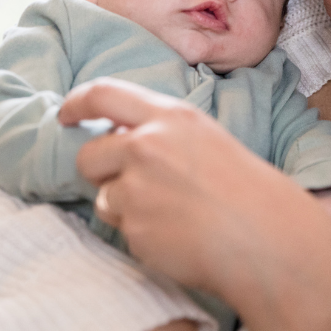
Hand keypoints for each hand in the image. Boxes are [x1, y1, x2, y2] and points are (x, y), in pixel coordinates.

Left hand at [61, 78, 330, 330]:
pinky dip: (143, 234)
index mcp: (170, 117)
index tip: (66, 115)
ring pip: (103, 197)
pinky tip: (177, 235)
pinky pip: (122, 229)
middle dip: (99, 171)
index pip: (103, 94)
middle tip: (131, 185)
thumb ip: (160, 134)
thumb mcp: (204, 138)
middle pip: (89, 155)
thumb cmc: (243, 189)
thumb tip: (117, 141)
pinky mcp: (135, 228)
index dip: (76, 103)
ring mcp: (138, 188)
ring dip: (126, 208)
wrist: (264, 236)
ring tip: (172, 214)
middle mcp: (147, 146)